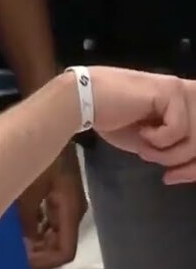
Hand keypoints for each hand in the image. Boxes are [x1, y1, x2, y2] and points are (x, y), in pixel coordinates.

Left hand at [17, 148, 86, 268]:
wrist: (47, 133)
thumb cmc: (38, 161)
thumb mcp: (29, 193)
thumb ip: (29, 222)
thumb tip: (27, 245)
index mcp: (70, 212)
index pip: (65, 252)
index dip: (45, 262)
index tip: (24, 260)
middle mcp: (73, 212)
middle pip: (61, 247)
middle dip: (40, 255)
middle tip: (17, 254)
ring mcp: (67, 206)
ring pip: (56, 237)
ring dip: (38, 244)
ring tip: (17, 244)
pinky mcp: (60, 199)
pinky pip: (51, 224)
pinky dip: (38, 231)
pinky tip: (22, 230)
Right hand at [88, 67, 195, 183]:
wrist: (83, 102)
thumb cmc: (111, 120)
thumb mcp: (148, 142)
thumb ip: (171, 148)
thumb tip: (188, 168)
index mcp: (187, 104)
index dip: (194, 165)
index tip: (174, 177)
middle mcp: (191, 94)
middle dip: (188, 164)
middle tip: (169, 175)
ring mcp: (182, 90)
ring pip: (195, 136)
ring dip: (169, 152)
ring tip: (146, 149)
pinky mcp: (171, 91)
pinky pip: (177, 129)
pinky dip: (158, 139)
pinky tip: (141, 131)